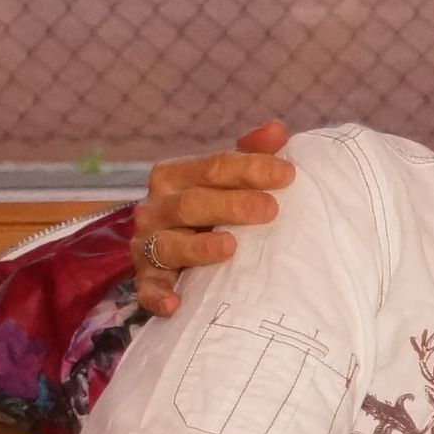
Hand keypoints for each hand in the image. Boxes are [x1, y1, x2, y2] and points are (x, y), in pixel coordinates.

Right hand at [132, 121, 297, 313]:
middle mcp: (156, 207)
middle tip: (271, 209)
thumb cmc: (212, 206)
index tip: (288, 174)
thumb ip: (250, 154)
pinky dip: (158, 296)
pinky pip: (147, 288)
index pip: (212, 167)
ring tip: (231, 246)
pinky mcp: (146, 279)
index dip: (250, 168)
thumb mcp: (228, 179)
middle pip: (193, 203)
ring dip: (199, 248)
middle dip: (232, 205)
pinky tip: (175, 304)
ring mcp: (148, 243)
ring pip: (170, 244)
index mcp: (175, 176)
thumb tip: (278, 130)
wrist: (176, 250)